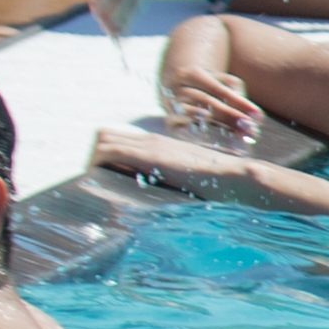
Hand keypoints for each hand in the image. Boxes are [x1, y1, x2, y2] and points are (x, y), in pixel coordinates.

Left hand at [96, 127, 250, 194]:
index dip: (107, 152)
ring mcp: (149, 145)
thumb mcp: (189, 176)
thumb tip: (160, 193)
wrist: (233, 175)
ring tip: (97, 182)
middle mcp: (152, 139)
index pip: (120, 137)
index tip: (105, 173)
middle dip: (96, 155)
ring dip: (94, 160)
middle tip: (97, 178)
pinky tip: (103, 182)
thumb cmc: (218, 181)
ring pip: (102, 140)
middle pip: (106, 135)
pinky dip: (98, 164)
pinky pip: (108, 151)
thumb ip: (172, 177)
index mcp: (161, 143)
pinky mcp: (148, 155)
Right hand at [152, 69, 261, 139]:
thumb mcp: (222, 81)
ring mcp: (172, 106)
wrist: (175, 87)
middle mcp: (179, 89)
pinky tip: (218, 143)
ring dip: (220, 128)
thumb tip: (255, 116)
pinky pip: (184, 131)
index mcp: (193, 74)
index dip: (239, 102)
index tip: (258, 116)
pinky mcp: (170, 123)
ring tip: (240, 137)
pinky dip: (202, 137)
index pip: (219, 89)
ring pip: (196, 117)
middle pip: (207, 103)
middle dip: (231, 116)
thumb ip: (237, 94)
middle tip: (251, 129)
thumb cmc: (208, 85)